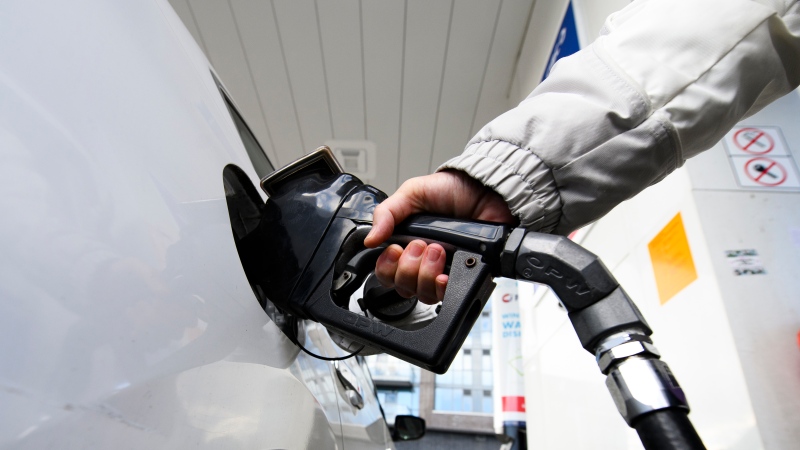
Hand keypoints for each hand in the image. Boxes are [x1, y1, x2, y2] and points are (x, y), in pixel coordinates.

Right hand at [364, 170, 515, 303]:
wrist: (486, 191)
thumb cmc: (452, 189)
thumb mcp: (412, 193)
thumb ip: (386, 213)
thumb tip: (369, 239)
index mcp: (407, 244)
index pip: (387, 272)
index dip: (387, 267)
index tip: (394, 249)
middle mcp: (424, 262)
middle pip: (403, 287)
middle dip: (408, 267)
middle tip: (421, 244)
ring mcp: (444, 271)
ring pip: (423, 294)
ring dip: (426, 273)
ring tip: (439, 250)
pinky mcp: (464, 275)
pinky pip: (448, 295)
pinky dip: (442, 287)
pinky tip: (444, 275)